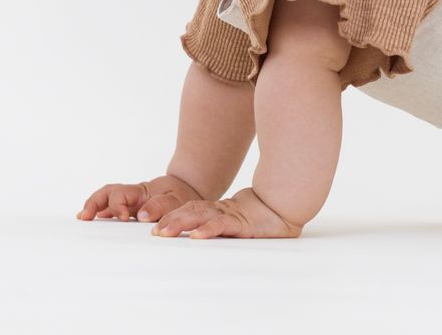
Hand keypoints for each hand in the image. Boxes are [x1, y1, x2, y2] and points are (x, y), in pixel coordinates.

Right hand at [76, 175, 203, 221]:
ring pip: (105, 198)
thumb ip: (161, 206)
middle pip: (107, 192)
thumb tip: (141, 215)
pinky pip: (110, 207)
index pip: (121, 194)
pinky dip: (99, 211)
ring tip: (82, 218)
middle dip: (94, 202)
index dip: (118, 206)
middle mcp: (132, 194)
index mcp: (141, 191)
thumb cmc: (181, 195)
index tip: (122, 218)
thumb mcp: (177, 199)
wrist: (187, 189)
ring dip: (93, 206)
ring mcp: (129, 201)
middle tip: (84, 217)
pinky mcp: (129, 208)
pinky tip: (91, 219)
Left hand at [151, 187, 302, 238]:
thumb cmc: (268, 217)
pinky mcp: (242, 223)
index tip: (155, 225)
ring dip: (181, 224)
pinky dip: (208, 230)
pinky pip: (222, 226)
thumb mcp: (242, 222)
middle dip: (171, 220)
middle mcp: (222, 211)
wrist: (289, 204)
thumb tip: (205, 233)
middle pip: (192, 213)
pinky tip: (196, 236)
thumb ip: (226, 224)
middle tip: (153, 231)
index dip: (174, 215)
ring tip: (164, 232)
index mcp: (221, 211)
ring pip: (201, 217)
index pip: (193, 210)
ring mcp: (231, 216)